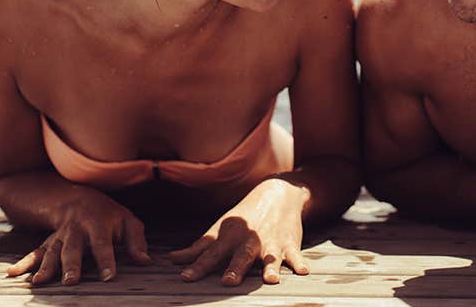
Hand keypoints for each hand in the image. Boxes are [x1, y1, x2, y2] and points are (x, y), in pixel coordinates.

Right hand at [6, 191, 150, 285]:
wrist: (80, 198)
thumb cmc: (110, 215)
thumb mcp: (128, 222)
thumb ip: (137, 242)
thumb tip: (146, 262)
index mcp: (98, 226)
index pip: (103, 245)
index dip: (107, 261)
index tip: (109, 277)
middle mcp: (76, 231)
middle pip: (73, 249)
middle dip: (71, 265)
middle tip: (71, 281)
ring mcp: (59, 237)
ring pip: (52, 251)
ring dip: (46, 267)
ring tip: (40, 283)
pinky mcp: (48, 242)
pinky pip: (34, 252)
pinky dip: (23, 263)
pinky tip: (12, 273)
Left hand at [170, 178, 310, 284]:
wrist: (277, 194)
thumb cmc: (244, 218)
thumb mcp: (220, 229)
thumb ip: (199, 248)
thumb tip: (171, 259)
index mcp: (229, 237)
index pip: (210, 254)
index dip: (197, 266)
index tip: (185, 278)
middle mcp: (249, 240)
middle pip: (240, 256)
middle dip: (235, 269)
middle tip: (228, 282)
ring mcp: (270, 242)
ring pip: (269, 257)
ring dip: (269, 267)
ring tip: (270, 280)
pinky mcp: (289, 243)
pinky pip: (295, 254)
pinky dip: (299, 262)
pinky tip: (304, 271)